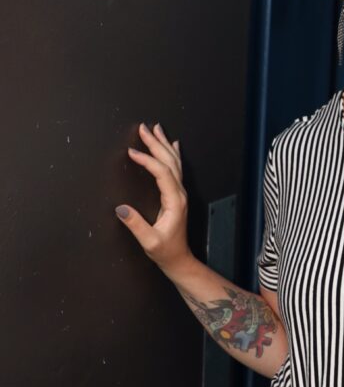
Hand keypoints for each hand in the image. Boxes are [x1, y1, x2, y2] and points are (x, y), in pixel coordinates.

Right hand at [115, 122, 191, 275]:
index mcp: (175, 201)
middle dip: (156, 143)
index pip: (162, 173)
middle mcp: (180, 193)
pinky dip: (173, 154)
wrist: (179, 259)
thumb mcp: (149, 241)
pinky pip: (177, 169)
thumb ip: (136, 225)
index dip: (148, 160)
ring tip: (156, 128)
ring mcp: (180, 193)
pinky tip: (173, 144)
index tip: (132, 152)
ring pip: (174, 162)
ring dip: (164, 144)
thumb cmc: (165, 251)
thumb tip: (120, 208)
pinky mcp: (177, 195)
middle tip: (144, 128)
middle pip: (170, 162)